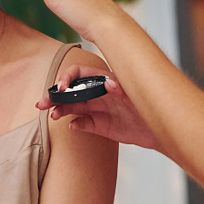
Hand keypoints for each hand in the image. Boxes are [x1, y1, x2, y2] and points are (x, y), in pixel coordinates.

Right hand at [38, 64, 162, 151]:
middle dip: (55, 96)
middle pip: (71, 91)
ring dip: (61, 110)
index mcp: (105, 80)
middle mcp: (99, 94)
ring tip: (53, 116)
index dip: (66, 78)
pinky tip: (73, 127)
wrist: (163, 130)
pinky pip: (83, 124)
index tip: (60, 89)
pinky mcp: (102, 126)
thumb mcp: (137, 95)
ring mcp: (99, 110)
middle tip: (40, 104)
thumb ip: (122, 88)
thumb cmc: (152, 106)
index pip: (79, 73)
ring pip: (73, 107)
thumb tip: (108, 82)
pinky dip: (76, 125)